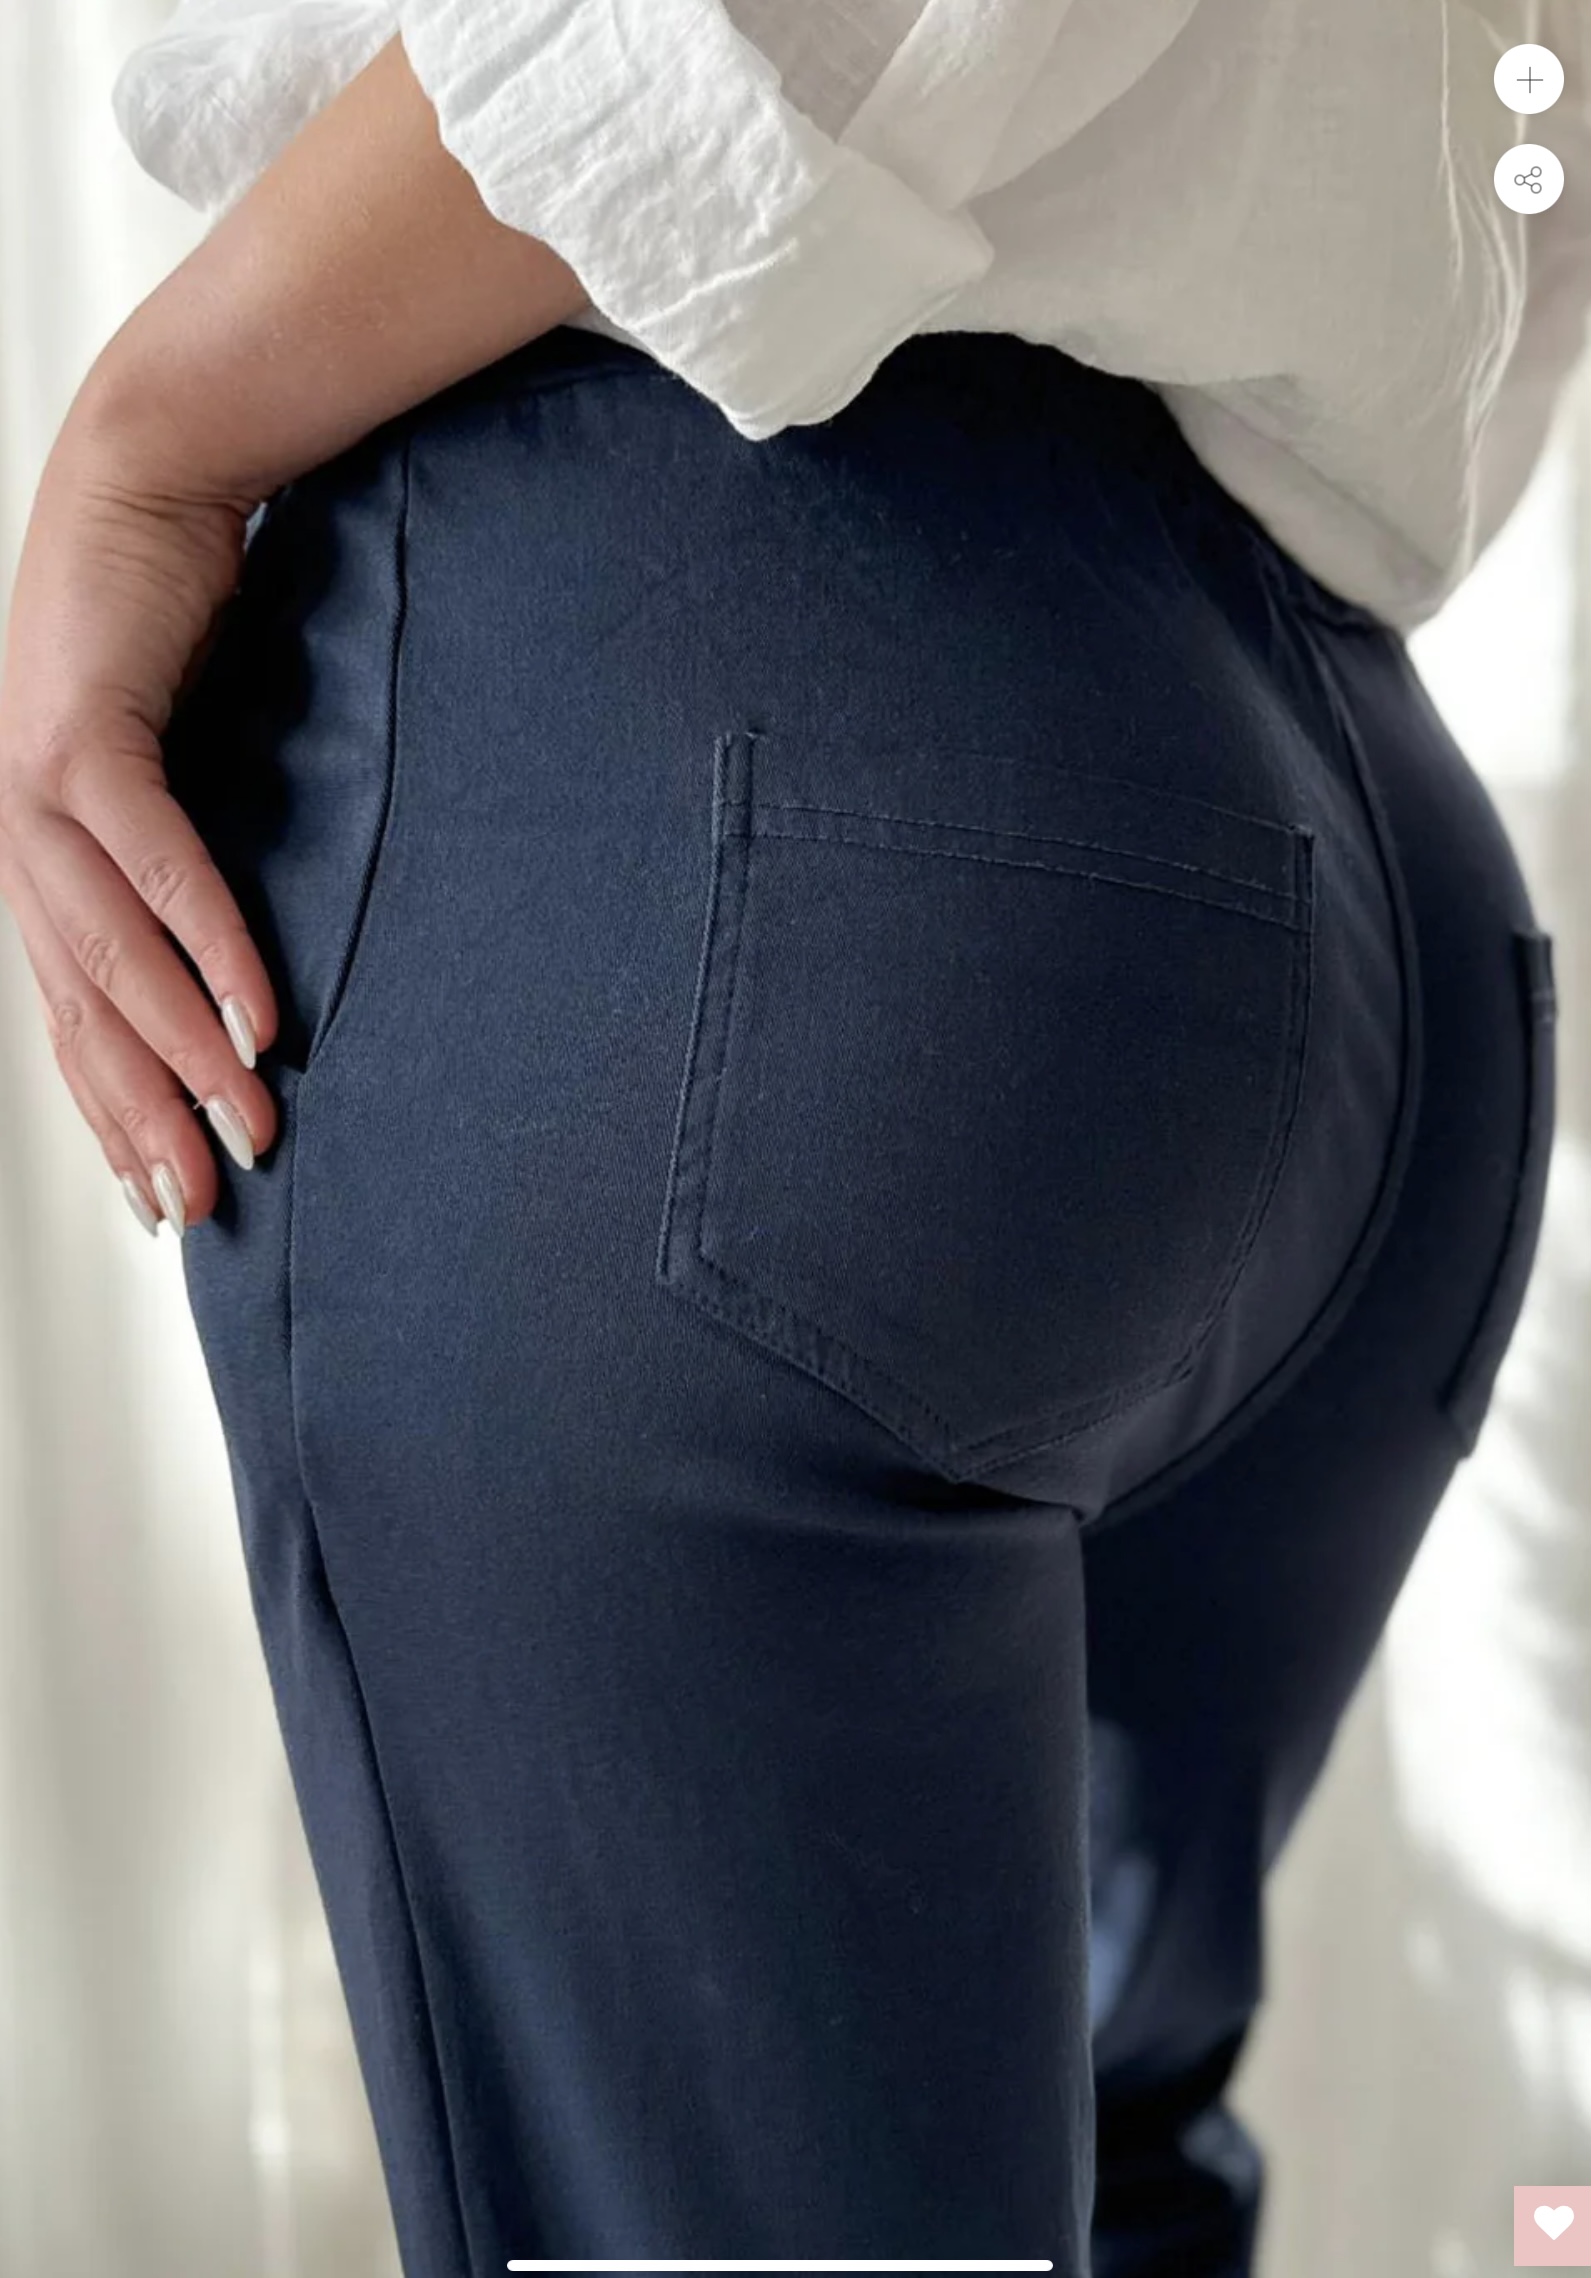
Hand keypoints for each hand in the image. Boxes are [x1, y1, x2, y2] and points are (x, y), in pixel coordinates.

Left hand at [0, 389, 280, 1236]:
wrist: (144, 480)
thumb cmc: (168, 628)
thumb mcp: (169, 768)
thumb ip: (175, 859)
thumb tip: (233, 956)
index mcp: (38, 854)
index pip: (72, 1012)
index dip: (115, 1111)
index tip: (167, 1194)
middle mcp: (19, 836)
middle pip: (79, 1007)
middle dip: (144, 1112)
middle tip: (204, 1197)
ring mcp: (36, 788)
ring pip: (106, 954)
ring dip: (182, 1047)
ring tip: (244, 1121)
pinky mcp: (79, 735)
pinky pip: (152, 863)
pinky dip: (206, 942)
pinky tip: (253, 1011)